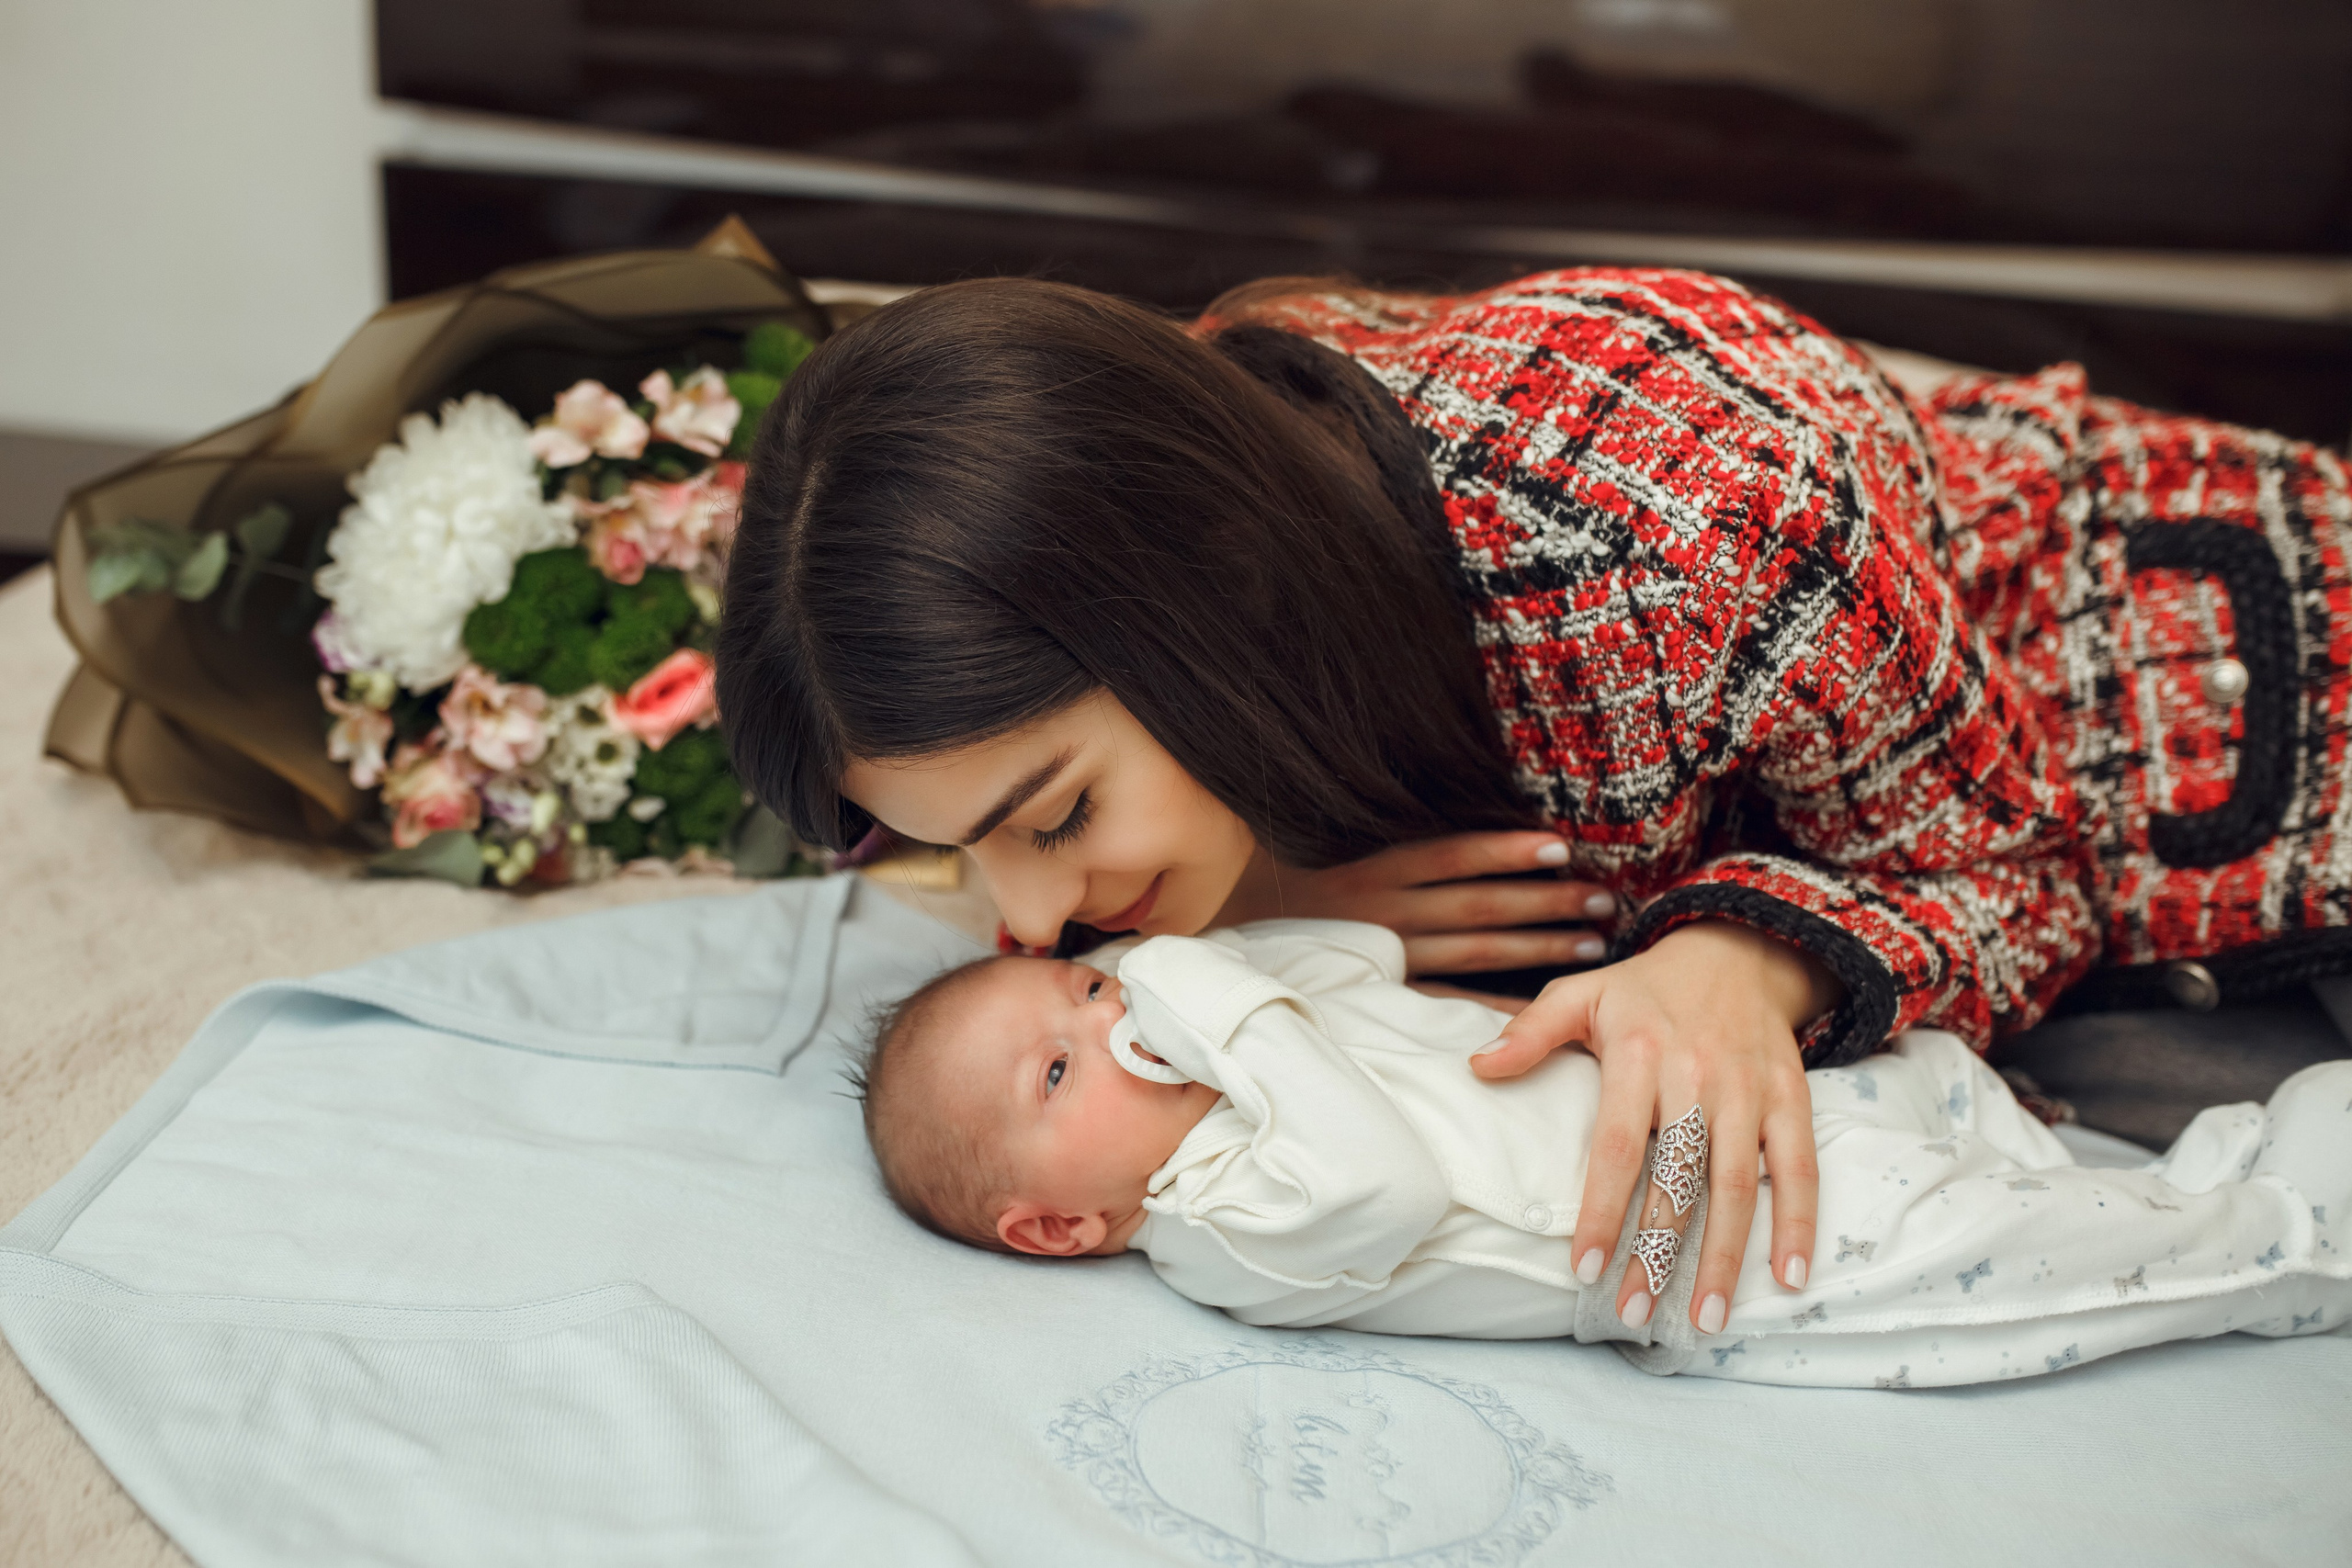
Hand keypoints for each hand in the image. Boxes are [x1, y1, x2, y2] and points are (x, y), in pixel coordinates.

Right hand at [1214, 833, 1616, 976]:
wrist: (1209, 941)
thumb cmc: (1264, 878)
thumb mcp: (1307, 836)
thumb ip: (1366, 824)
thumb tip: (1428, 805)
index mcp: (1369, 868)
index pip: (1451, 855)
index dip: (1506, 850)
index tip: (1560, 844)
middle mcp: (1380, 912)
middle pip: (1479, 907)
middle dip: (1545, 902)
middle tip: (1604, 897)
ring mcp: (1382, 956)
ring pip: (1473, 954)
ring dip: (1537, 947)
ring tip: (1592, 940)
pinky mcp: (1376, 990)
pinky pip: (1443, 1003)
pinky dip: (1490, 1008)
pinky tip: (1537, 1010)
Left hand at [1468, 921, 1839, 1334]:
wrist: (1738, 951)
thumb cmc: (1645, 989)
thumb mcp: (1581, 993)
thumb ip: (1531, 1031)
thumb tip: (1478, 1067)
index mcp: (1638, 1053)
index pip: (1615, 1145)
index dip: (1600, 1210)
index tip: (1583, 1268)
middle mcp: (1697, 1075)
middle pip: (1678, 1177)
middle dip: (1657, 1252)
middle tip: (1635, 1312)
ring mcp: (1749, 1091)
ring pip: (1738, 1184)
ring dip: (1724, 1257)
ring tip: (1705, 1319)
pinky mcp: (1792, 1099)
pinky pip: (1799, 1168)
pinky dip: (1800, 1223)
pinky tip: (1790, 1277)